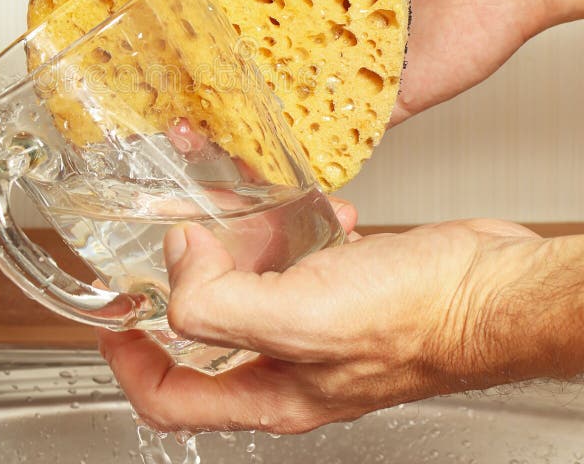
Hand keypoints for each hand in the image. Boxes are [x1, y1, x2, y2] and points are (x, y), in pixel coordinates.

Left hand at [98, 216, 583, 433]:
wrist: (492, 289)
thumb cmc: (419, 318)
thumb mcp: (302, 319)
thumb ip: (218, 302)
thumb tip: (177, 260)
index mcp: (270, 389)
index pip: (170, 397)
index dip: (129, 361)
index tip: (111, 320)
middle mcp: (288, 359)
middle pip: (206, 325)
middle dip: (189, 273)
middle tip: (183, 228)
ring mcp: (317, 321)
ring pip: (251, 279)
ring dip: (244, 240)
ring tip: (248, 207)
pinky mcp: (343, 284)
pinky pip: (299, 253)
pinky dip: (297, 226)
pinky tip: (317, 212)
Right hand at [148, 0, 583, 122]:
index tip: (115, 1)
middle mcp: (290, 10)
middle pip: (219, 42)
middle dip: (177, 64)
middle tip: (136, 78)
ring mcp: (319, 58)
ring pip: (255, 93)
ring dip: (218, 111)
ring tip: (182, 124)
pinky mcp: (356, 100)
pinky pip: (311, 128)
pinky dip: (281, 145)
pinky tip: (247, 154)